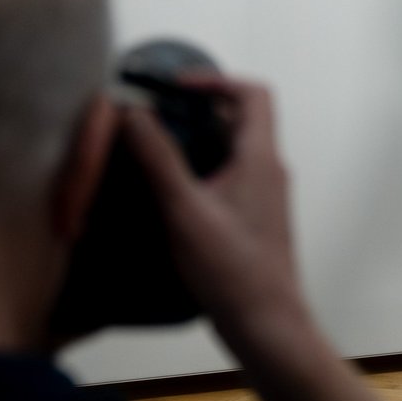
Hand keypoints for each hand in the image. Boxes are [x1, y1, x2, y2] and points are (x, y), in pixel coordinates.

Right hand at [124, 78, 401, 400]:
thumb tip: (132, 112)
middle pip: (240, 119)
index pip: (253, 94)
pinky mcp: (253, 217)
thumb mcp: (184, 208)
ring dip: (196, 140)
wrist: (265, 321)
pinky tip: (165, 189)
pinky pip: (229, 176)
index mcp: (261, 157)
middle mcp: (269, 169)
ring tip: (150, 147)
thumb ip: (158, 158)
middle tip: (153, 115)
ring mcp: (264, 195)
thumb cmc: (228, 266)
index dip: (216, 80)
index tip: (174, 86)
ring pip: (232, 150)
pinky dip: (200, 168)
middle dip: (197, 110)